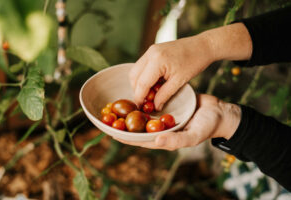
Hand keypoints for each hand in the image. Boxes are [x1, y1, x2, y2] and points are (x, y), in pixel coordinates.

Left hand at [113, 94, 240, 150]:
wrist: (219, 111)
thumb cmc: (208, 126)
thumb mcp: (193, 135)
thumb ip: (175, 140)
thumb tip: (155, 141)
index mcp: (163, 139)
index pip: (138, 140)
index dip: (124, 136)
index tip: (109, 130)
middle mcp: (160, 130)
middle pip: (137, 128)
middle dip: (123, 122)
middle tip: (109, 113)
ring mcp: (163, 118)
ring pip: (143, 115)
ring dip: (131, 110)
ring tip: (118, 102)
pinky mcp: (167, 107)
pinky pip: (151, 104)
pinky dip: (143, 100)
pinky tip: (136, 92)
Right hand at [130, 23, 251, 109]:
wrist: (203, 45)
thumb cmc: (194, 62)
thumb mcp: (179, 82)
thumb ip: (164, 95)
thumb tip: (155, 106)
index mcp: (157, 61)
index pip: (141, 83)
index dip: (139, 97)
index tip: (140, 108)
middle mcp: (150, 53)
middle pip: (134, 76)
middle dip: (137, 90)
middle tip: (146, 101)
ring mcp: (151, 50)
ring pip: (136, 70)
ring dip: (140, 83)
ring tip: (153, 92)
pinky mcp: (153, 50)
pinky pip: (142, 65)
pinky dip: (145, 76)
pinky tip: (155, 83)